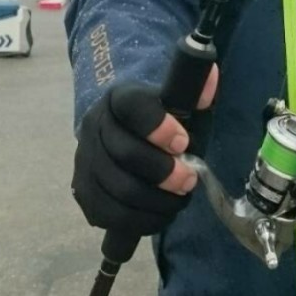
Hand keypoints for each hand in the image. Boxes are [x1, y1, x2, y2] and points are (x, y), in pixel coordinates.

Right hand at [71, 68, 217, 236]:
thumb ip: (195, 94)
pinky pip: (111, 214)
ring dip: (157, 200)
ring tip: (178, 199)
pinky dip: (142, 220)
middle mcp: (94, 126)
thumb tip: (212, 75)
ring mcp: (84, 160)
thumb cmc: (160, 124)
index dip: (158, 126)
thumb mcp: (179, 106)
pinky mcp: (83, 191)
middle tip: (190, 180)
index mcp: (119, 98)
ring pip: (119, 188)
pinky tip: (160, 214)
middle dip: (165, 172)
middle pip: (126, 154)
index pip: (132, 106)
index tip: (184, 142)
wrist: (124, 137)